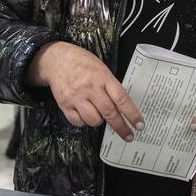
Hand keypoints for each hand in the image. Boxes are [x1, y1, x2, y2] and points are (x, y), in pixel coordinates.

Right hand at [26, 41, 143, 139]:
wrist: (55, 59)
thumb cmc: (81, 62)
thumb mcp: (101, 68)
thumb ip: (110, 85)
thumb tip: (123, 106)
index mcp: (102, 77)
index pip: (121, 99)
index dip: (132, 114)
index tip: (139, 125)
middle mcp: (89, 88)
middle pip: (109, 113)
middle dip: (121, 127)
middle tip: (129, 136)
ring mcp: (76, 97)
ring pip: (93, 120)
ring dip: (99, 121)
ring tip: (98, 113)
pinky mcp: (64, 105)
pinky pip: (78, 122)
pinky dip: (84, 121)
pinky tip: (84, 113)